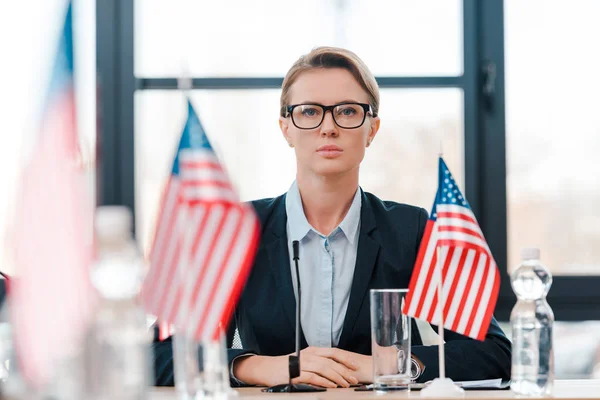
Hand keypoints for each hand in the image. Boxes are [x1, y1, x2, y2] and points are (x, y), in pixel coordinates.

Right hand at [233, 347, 367, 387]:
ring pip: (324, 368)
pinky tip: (331, 386)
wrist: (267, 368)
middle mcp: (309, 355)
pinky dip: (324, 382)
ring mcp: (303, 363)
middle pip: (331, 360)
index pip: (333, 352)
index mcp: (313, 351)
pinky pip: (314, 377)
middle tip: (353, 379)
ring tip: (345, 384)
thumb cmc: (286, 366)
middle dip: (345, 370)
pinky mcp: (297, 373)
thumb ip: (318, 363)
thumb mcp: (304, 361)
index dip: (346, 358)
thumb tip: (334, 370)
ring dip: (337, 377)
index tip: (355, 366)